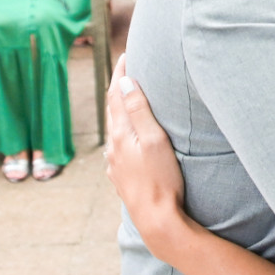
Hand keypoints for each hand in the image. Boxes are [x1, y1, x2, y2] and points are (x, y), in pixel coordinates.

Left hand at [105, 57, 192, 255]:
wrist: (157, 220)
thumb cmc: (162, 180)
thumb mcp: (156, 140)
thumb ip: (139, 110)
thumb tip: (126, 81)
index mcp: (121, 134)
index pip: (116, 94)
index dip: (121, 73)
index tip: (127, 54)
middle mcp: (113, 147)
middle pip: (112, 109)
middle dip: (119, 87)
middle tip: (128, 69)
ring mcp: (115, 164)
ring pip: (114, 128)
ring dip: (120, 109)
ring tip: (128, 97)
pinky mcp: (121, 177)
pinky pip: (118, 146)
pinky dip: (123, 130)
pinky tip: (128, 136)